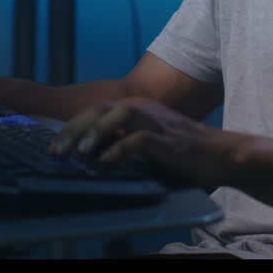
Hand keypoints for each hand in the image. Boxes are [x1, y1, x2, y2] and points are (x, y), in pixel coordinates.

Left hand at [49, 97, 235, 188]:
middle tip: (56, 151)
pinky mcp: (169, 140)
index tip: (53, 148)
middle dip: (74, 129)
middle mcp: (143, 109)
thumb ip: (119, 142)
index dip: (71, 128)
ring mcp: (157, 122)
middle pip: (101, 109)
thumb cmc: (180, 152)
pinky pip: (140, 139)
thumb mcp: (144, 144)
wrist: (219, 155)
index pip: (95, 111)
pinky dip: (121, 150)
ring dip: (96, 132)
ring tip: (80, 153)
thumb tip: (86, 154)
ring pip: (120, 114)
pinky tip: (107, 163)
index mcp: (135, 108)